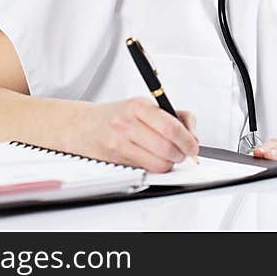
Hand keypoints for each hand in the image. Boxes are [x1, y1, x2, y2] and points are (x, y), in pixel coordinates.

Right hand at [75, 97, 198, 172]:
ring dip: (170, 164)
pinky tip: (153, 159)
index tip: (193, 145)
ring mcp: (119, 143)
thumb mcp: (145, 106)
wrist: (83, 125)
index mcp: (138, 106)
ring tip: (169, 157)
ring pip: (157, 163)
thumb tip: (193, 136)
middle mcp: (127, 124)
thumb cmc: (118, 115)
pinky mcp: (116, 160)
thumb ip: (174, 116)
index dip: (187, 140)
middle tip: (183, 153)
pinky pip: (145, 169)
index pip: (170, 127)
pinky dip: (155, 167)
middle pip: (166, 148)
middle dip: (181, 154)